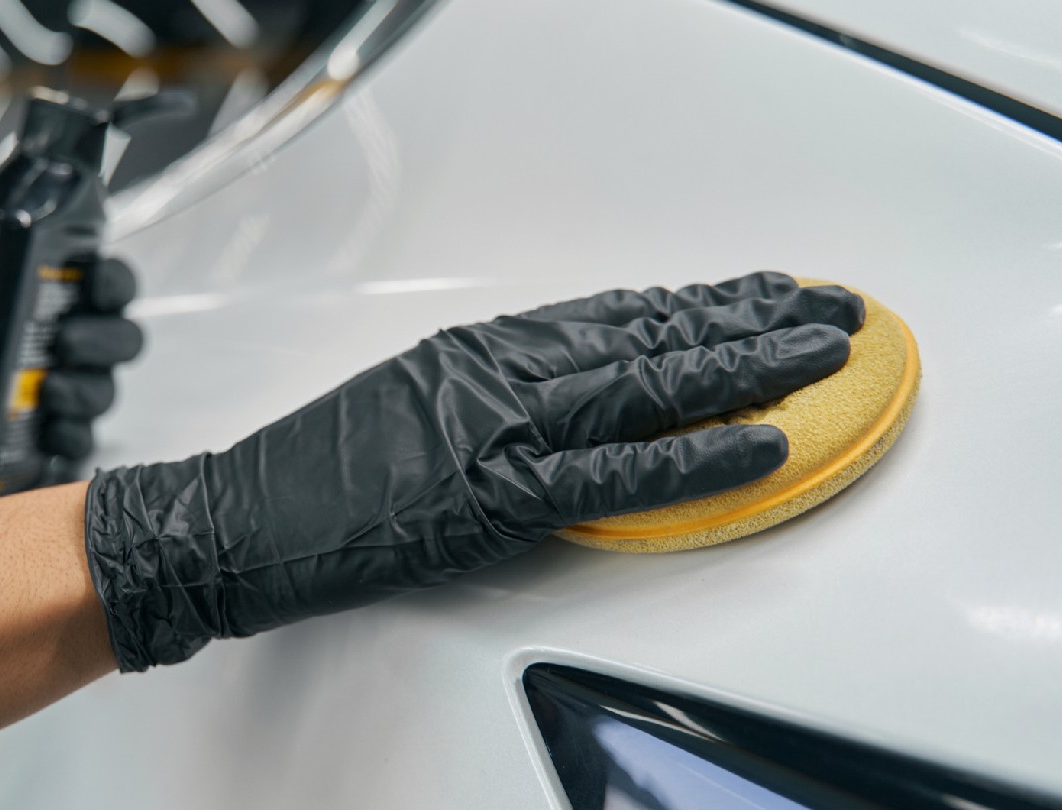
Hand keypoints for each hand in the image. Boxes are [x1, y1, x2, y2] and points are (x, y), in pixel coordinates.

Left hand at [0, 256, 143, 464]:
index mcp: (65, 301)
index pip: (114, 285)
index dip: (114, 282)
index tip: (94, 281)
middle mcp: (79, 346)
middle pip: (124, 340)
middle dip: (101, 341)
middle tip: (65, 342)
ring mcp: (72, 393)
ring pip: (104, 392)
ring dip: (83, 392)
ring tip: (49, 392)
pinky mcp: (55, 437)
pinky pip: (81, 444)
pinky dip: (70, 441)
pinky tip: (50, 438)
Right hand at [83, 272, 864, 670]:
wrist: (235, 517)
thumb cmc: (312, 473)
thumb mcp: (408, 404)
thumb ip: (489, 395)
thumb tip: (560, 399)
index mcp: (478, 347)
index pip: (616, 313)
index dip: (699, 302)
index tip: (757, 292)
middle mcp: (499, 371)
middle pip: (651, 333)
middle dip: (750, 319)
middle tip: (826, 308)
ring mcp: (500, 429)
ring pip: (652, 385)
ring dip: (748, 367)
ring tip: (823, 351)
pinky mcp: (496, 496)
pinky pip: (621, 475)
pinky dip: (698, 457)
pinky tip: (763, 441)